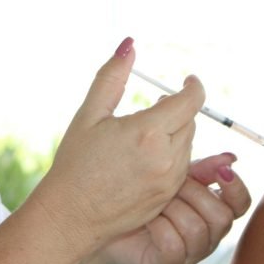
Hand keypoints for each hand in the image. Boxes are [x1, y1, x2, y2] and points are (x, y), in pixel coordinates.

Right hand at [30, 38, 204, 254]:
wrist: (70, 217)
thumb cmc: (75, 164)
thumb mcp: (89, 115)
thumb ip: (112, 77)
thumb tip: (129, 45)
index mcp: (148, 133)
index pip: (190, 100)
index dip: (193, 86)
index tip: (188, 80)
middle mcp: (166, 158)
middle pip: (190, 121)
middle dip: (177, 110)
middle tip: (154, 107)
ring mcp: (169, 181)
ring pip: (187, 144)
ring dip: (174, 133)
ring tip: (144, 134)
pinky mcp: (167, 197)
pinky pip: (181, 167)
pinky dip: (171, 156)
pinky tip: (143, 159)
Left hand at [100, 153, 251, 263]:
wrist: (108, 219)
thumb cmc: (146, 196)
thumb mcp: (174, 176)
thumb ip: (203, 169)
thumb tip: (231, 158)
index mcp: (215, 211)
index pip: (241, 204)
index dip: (236, 188)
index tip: (222, 171)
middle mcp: (209, 236)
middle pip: (222, 218)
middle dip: (194, 194)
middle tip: (169, 184)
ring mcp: (190, 255)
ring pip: (196, 230)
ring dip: (172, 208)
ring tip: (154, 201)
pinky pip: (173, 245)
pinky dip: (158, 227)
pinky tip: (146, 219)